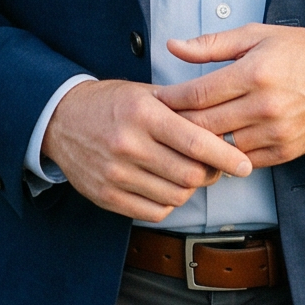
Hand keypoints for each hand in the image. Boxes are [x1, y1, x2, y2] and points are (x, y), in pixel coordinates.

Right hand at [42, 77, 254, 221]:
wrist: (60, 119)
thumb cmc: (111, 103)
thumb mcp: (145, 93)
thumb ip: (182, 109)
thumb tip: (225, 126)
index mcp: (143, 114)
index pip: (196, 143)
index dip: (227, 156)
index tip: (245, 165)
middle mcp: (129, 145)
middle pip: (190, 175)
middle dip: (210, 174)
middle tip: (214, 166)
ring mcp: (116, 174)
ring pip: (175, 196)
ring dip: (190, 189)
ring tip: (187, 173)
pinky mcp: (107, 196)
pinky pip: (154, 212)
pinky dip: (168, 203)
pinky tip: (165, 185)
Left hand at [158, 25, 304, 168]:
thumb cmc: (298, 51)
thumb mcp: (256, 35)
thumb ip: (212, 44)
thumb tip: (173, 46)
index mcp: (255, 73)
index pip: (198, 94)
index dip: (171, 99)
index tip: (154, 100)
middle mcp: (265, 105)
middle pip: (205, 125)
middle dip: (177, 125)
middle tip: (158, 123)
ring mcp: (276, 132)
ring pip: (221, 148)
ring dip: (199, 145)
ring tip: (180, 138)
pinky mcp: (285, 151)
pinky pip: (244, 161)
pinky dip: (226, 156)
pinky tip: (213, 147)